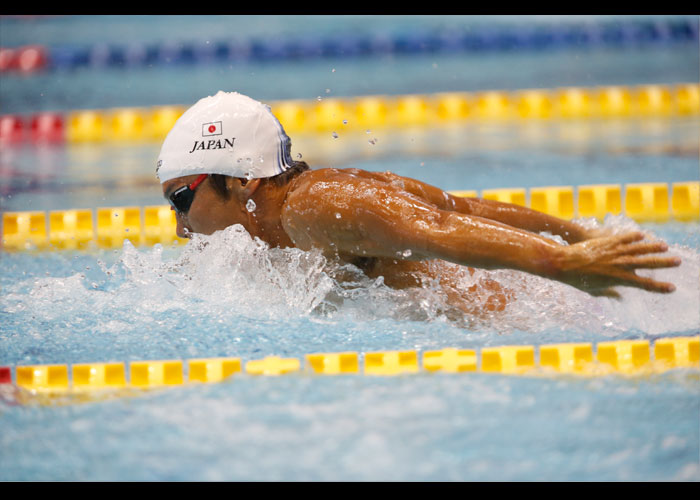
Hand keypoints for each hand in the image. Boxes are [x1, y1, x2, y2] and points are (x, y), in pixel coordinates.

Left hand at [553, 231, 680, 296]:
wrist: (564, 263)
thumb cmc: (578, 280)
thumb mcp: (594, 290)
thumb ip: (609, 293)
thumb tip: (619, 297)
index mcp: (619, 279)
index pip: (644, 284)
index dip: (658, 287)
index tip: (672, 288)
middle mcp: (619, 265)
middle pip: (646, 264)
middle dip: (663, 263)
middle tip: (678, 261)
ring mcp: (614, 252)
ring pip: (638, 249)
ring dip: (652, 248)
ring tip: (665, 247)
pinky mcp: (607, 242)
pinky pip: (623, 239)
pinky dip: (633, 237)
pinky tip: (642, 236)